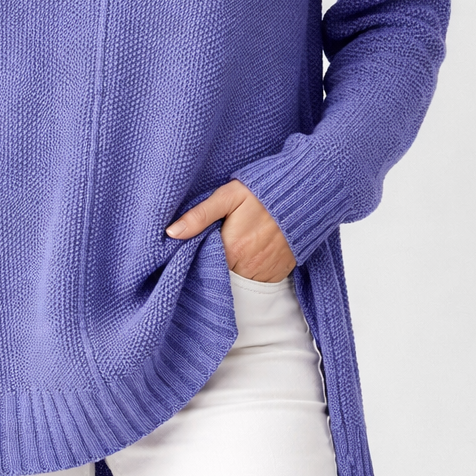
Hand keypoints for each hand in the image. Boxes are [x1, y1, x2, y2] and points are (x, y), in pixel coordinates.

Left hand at [165, 179, 296, 282]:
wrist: (304, 193)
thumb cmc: (263, 191)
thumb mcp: (228, 196)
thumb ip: (199, 216)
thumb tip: (171, 233)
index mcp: (231, 249)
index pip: (205, 268)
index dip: (197, 263)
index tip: (192, 257)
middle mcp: (248, 267)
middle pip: (222, 279)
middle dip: (214, 271)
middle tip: (209, 257)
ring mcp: (266, 272)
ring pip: (240, 284)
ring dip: (232, 275)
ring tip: (228, 259)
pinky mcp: (280, 273)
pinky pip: (259, 284)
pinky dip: (251, 276)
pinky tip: (247, 261)